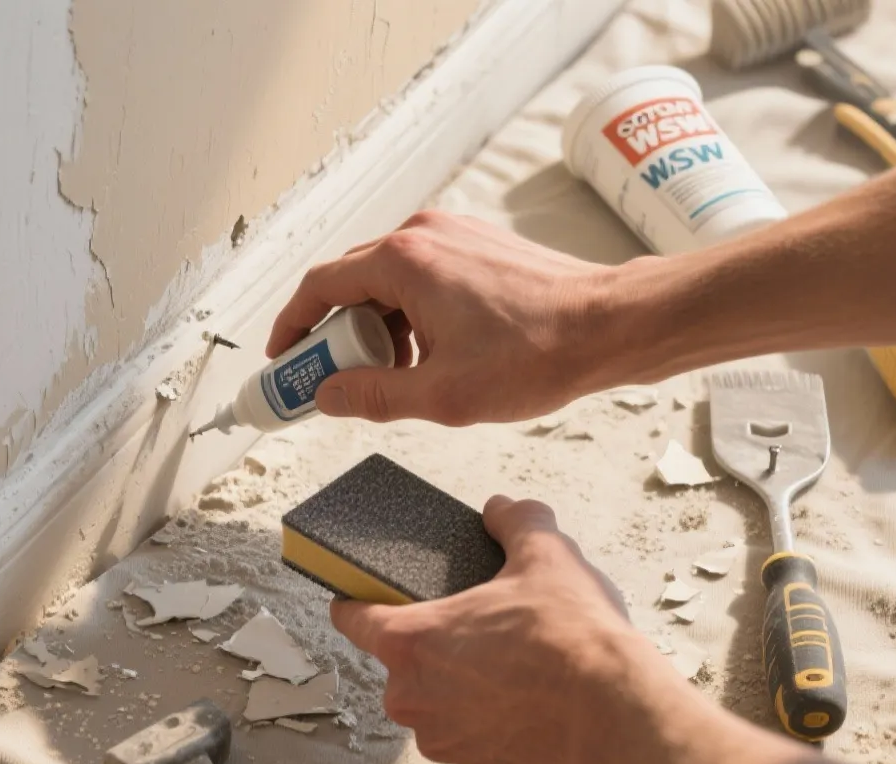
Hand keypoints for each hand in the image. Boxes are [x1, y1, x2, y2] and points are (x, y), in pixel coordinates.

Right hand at [268, 211, 656, 425]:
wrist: (610, 326)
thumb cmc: (537, 353)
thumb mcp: (439, 395)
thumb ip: (371, 396)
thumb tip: (327, 396)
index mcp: (404, 260)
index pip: (319, 286)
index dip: (293, 328)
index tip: (284, 362)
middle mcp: (424, 234)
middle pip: (351, 283)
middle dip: (335, 336)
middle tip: (330, 381)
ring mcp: (454, 234)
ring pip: (388, 283)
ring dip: (378, 331)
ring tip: (394, 380)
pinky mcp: (479, 246)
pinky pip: (422, 278)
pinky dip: (410, 316)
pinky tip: (430, 358)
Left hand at [330, 495, 685, 763]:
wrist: (615, 710)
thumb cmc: (570, 635)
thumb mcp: (545, 555)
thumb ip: (515, 522)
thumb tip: (503, 509)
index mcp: (410, 640)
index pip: (352, 617)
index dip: (356, 601)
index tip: (367, 596)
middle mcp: (412, 697)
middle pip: (402, 661)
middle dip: (433, 644)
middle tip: (480, 625)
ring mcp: (442, 738)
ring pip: (436, 701)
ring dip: (459, 685)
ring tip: (510, 664)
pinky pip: (468, 732)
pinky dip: (488, 718)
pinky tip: (524, 699)